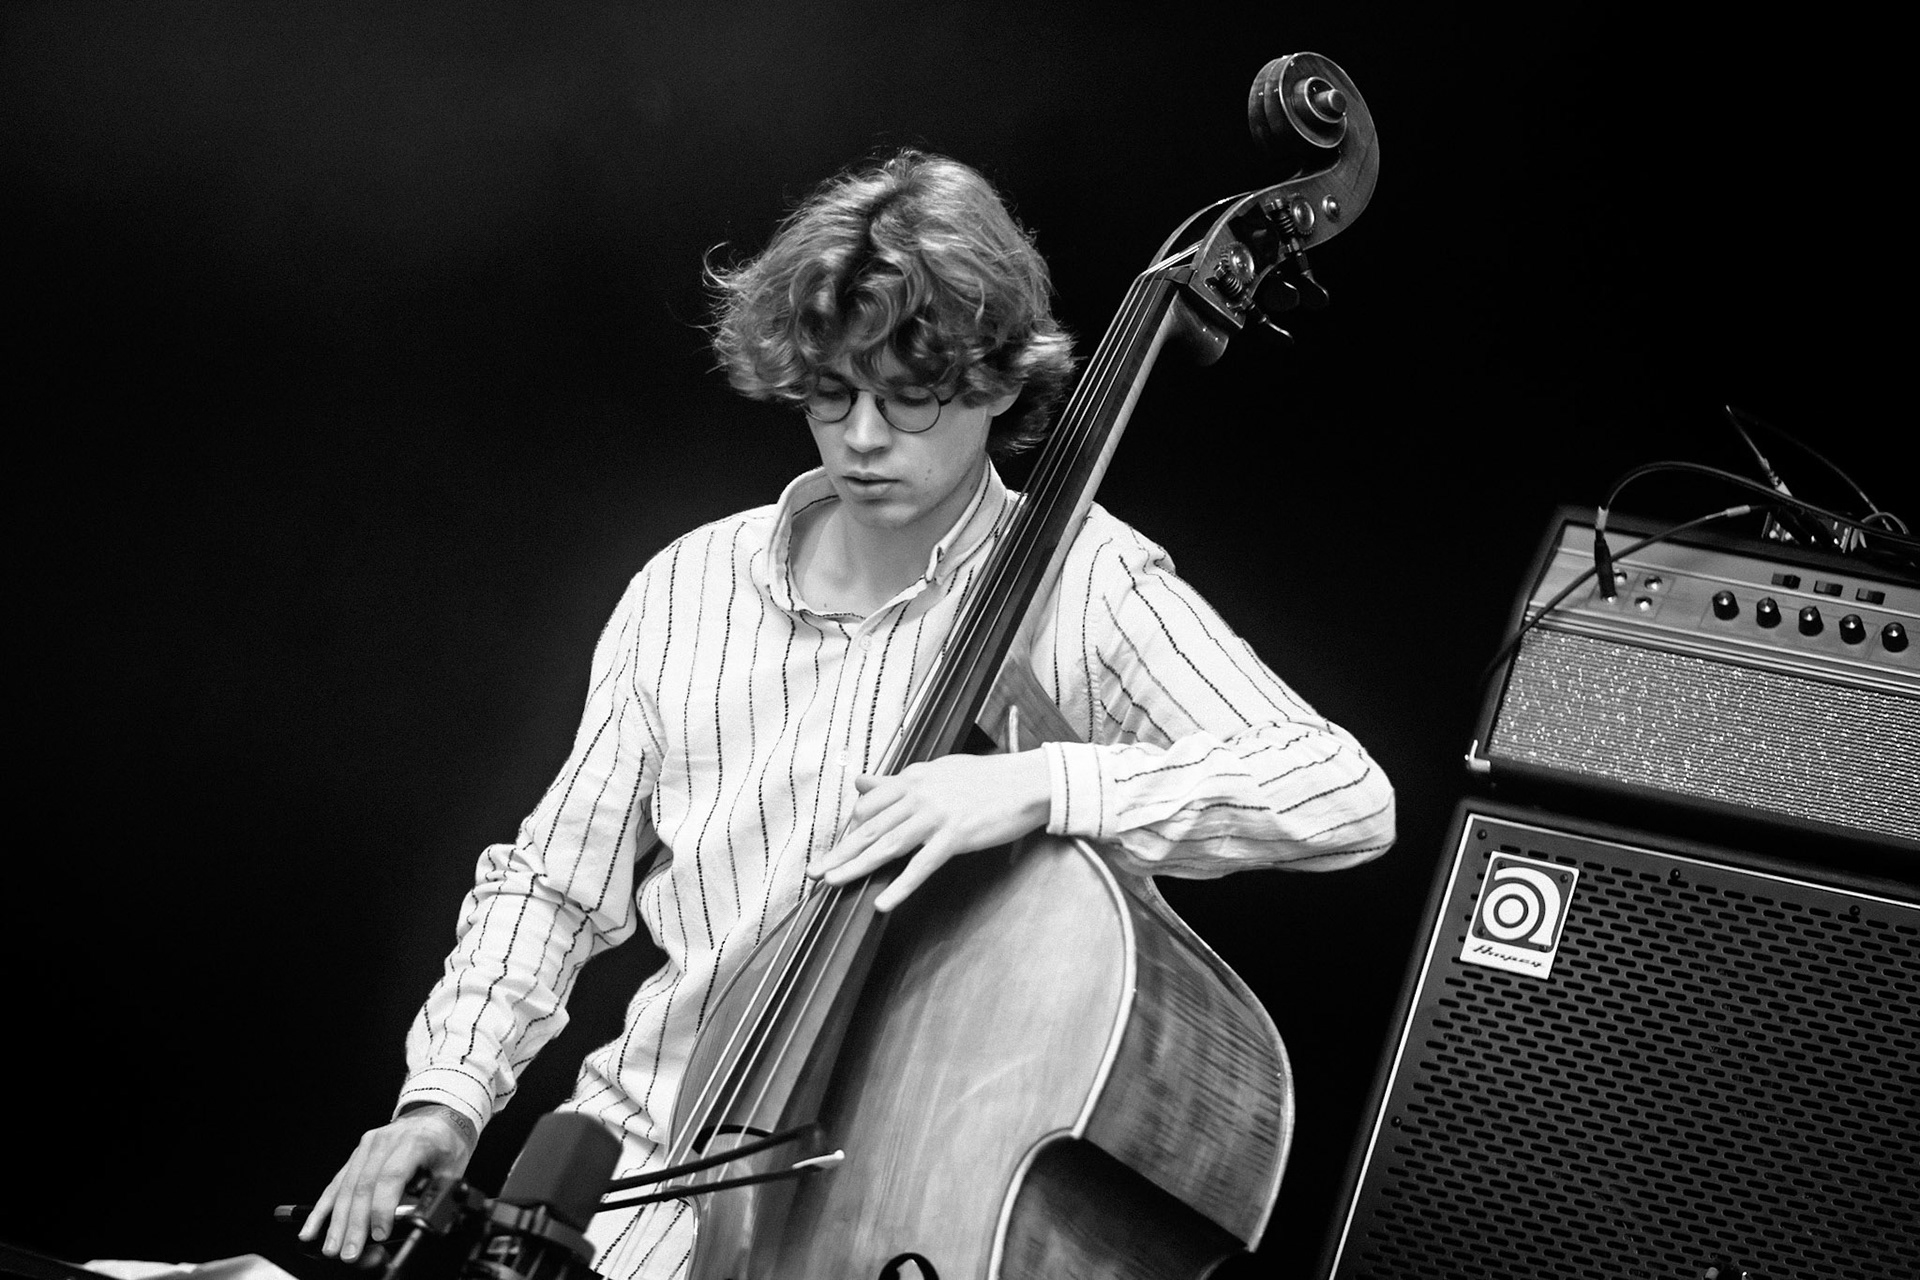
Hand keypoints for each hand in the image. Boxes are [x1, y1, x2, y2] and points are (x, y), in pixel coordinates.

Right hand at [299, 1104, 475, 1262]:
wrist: (439, 1116)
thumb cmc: (447, 1143)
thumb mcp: (452, 1168)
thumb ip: (435, 1193)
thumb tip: (417, 1221)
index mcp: (415, 1141)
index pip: (392, 1176)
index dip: (383, 1208)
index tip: (380, 1234)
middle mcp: (387, 1140)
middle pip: (365, 1185)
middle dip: (355, 1224)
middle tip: (350, 1251)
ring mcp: (368, 1145)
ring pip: (347, 1187)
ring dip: (337, 1221)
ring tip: (332, 1248)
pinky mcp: (357, 1154)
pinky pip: (337, 1182)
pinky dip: (324, 1208)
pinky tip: (312, 1227)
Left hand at [808, 750, 1051, 910]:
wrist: (1026, 782)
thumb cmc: (984, 779)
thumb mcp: (935, 771)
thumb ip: (896, 781)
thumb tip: (859, 782)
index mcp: (913, 779)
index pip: (869, 806)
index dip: (852, 829)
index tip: (841, 849)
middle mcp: (918, 795)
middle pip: (870, 827)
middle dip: (840, 851)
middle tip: (814, 870)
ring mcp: (936, 816)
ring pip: (888, 845)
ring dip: (857, 867)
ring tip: (833, 883)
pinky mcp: (956, 836)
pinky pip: (922, 865)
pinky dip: (901, 885)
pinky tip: (883, 902)